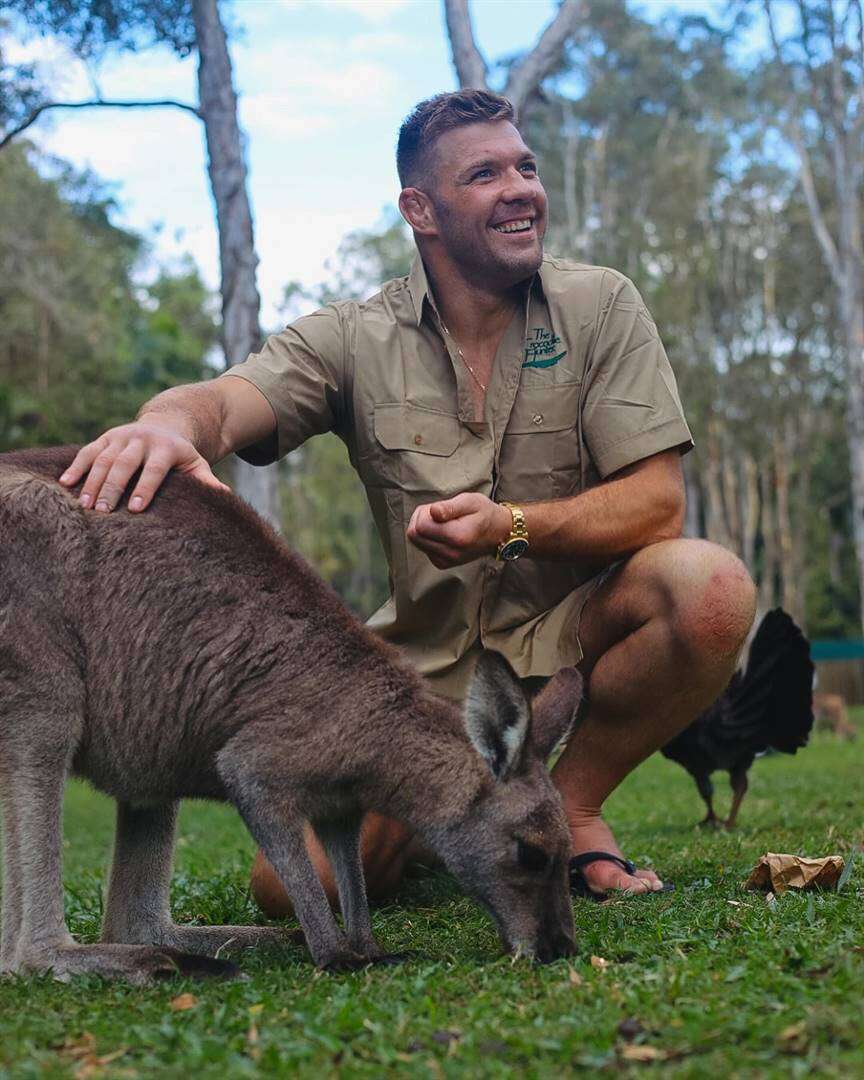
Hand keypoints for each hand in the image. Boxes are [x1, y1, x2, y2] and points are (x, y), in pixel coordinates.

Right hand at [59, 421, 229, 512]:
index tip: (136, 509)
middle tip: (103, 512)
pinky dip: (75, 467)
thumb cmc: (181, 456)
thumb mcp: (196, 463)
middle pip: (124, 464)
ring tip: (85, 505)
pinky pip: (87, 451)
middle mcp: (142, 440)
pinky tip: (65, 484)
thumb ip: (206, 479)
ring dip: (92, 481)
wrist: (165, 426)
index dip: (145, 488)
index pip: (154, 470)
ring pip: (103, 458)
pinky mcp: (105, 437)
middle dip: (113, 488)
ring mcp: (121, 437)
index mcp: (166, 448)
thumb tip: (224, 495)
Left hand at [406, 493, 511, 568]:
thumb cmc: (484, 513)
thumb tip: (433, 512)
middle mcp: (451, 553)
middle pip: (414, 535)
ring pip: (416, 541)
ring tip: (442, 521)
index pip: (420, 527)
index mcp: (457, 537)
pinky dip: (428, 537)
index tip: (439, 508)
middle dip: (421, 519)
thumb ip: (450, 507)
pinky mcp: (442, 563)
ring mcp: (446, 561)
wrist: (498, 532)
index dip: (424, 512)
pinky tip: (443, 531)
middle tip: (439, 512)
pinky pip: (423, 548)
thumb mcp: (470, 501)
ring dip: (423, 528)